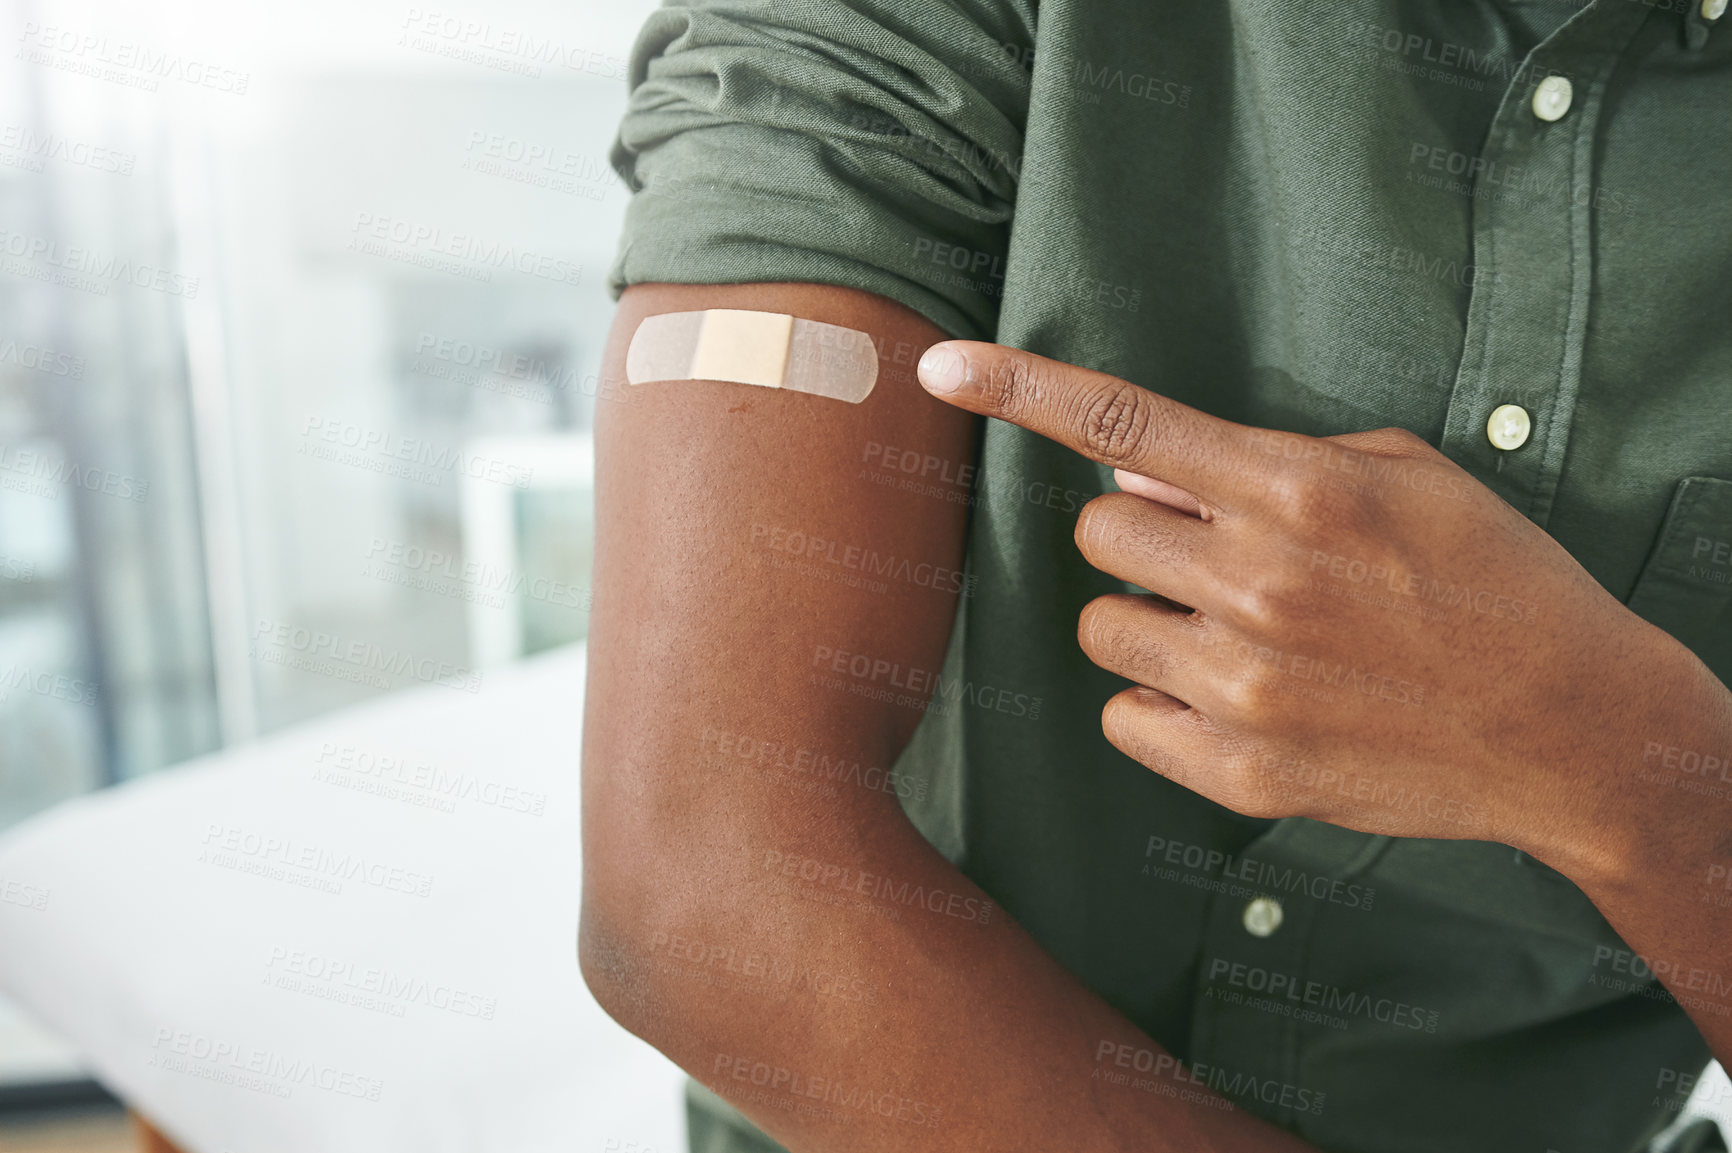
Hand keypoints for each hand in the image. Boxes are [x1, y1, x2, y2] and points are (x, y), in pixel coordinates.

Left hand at [916, 341, 1695, 864]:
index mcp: (1297, 492)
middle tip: (1216, 560)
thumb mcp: (1406, 476)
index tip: (940, 366)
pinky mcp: (1240, 771)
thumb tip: (1137, 470)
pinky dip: (1161, 703)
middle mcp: (1257, 583)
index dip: (1019, 388)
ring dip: (1149, 619)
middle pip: (1097, 532)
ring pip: (1102, 626)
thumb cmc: (1493, 583)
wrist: (1571, 728)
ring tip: (1238, 636)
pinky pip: (1124, 717)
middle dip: (1142, 538)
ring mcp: (1243, 685)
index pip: (1122, 425)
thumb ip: (1264, 460)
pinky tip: (1236, 700)